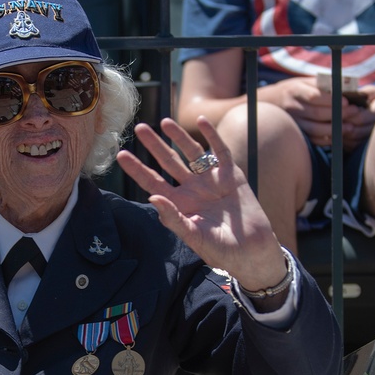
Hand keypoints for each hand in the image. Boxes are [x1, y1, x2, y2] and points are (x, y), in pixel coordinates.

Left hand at [116, 116, 287, 292]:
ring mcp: (212, 181)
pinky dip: (213, 136)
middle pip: (169, 163)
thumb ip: (173, 218)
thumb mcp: (194, 236)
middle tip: (140, 128)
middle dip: (155, 146)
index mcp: (179, 205)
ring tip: (165, 122)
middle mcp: (192, 190)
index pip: (153, 182)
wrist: (253, 252)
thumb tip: (152, 197)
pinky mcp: (232, 176)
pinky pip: (220, 152)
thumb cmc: (222, 251)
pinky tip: (203, 122)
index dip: (137, 169)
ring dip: (179, 137)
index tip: (121, 155)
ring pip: (192, 153)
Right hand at [263, 77, 365, 148]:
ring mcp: (293, 122)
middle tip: (354, 112)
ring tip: (349, 127)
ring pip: (314, 129)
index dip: (331, 100)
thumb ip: (323, 83)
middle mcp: (292, 107)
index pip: (314, 96)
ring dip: (334, 130)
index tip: (347, 101)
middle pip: (316, 113)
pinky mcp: (296, 133)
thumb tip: (346, 87)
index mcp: (295, 90)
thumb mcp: (306, 81)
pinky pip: (312, 139)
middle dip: (338, 114)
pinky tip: (338, 136)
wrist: (273, 102)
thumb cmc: (297, 89)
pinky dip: (326, 140)